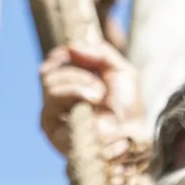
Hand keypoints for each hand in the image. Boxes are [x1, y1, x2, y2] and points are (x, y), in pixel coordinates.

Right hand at [38, 37, 135, 158]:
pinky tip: (93, 105)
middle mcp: (55, 101)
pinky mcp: (52, 131)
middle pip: (48, 72)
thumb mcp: (120, 71)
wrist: (135, 138)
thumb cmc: (128, 108)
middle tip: (100, 88)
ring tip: (99, 96)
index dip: (65, 54)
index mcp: (67, 85)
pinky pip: (54, 100)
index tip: (83, 56)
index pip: (52, 62)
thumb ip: (100, 52)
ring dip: (78, 84)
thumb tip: (71, 46)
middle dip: (77, 74)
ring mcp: (52, 117)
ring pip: (50, 84)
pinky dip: (76, 95)